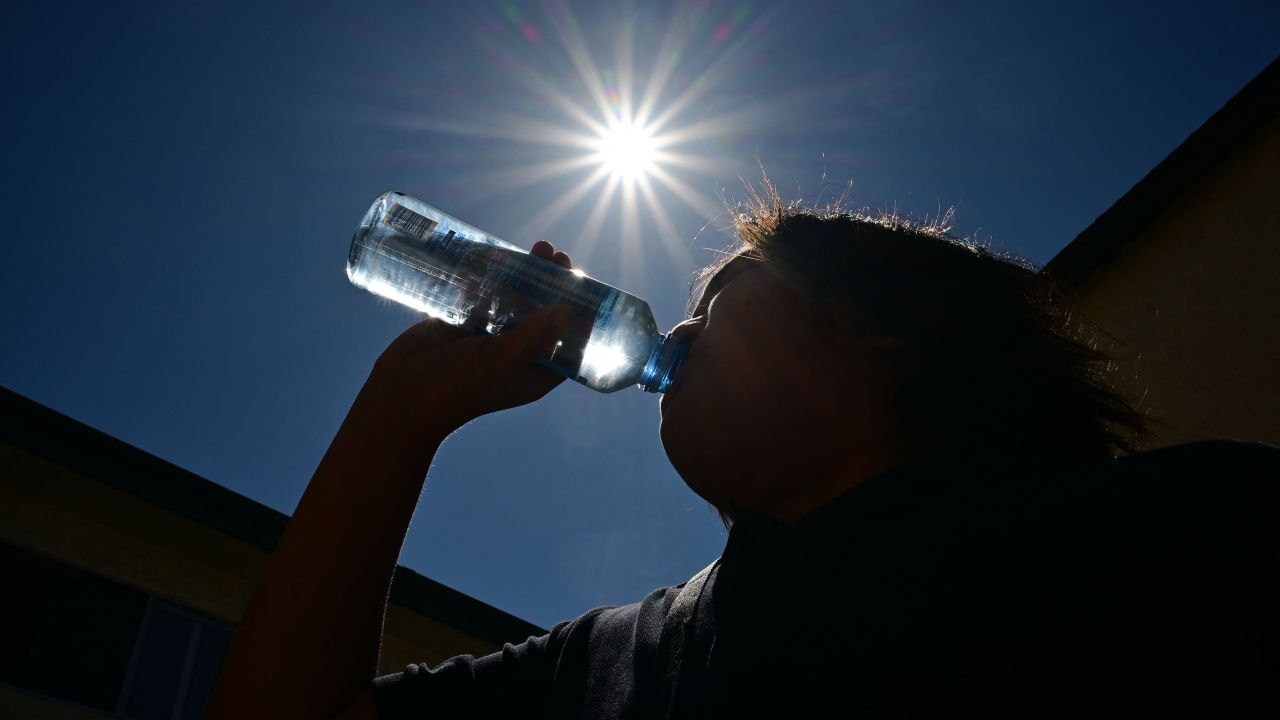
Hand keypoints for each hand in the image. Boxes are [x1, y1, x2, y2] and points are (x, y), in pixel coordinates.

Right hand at [350, 241, 575, 451]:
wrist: (401, 393)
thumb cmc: (457, 386)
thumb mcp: (502, 361)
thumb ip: (534, 336)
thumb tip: (567, 310)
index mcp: (533, 373)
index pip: (568, 343)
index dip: (579, 316)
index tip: (585, 286)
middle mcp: (515, 355)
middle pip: (543, 315)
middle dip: (553, 286)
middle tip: (559, 257)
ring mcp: (489, 338)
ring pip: (515, 302)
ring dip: (527, 276)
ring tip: (539, 247)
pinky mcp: (463, 323)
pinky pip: (486, 296)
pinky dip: (495, 278)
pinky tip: (502, 255)